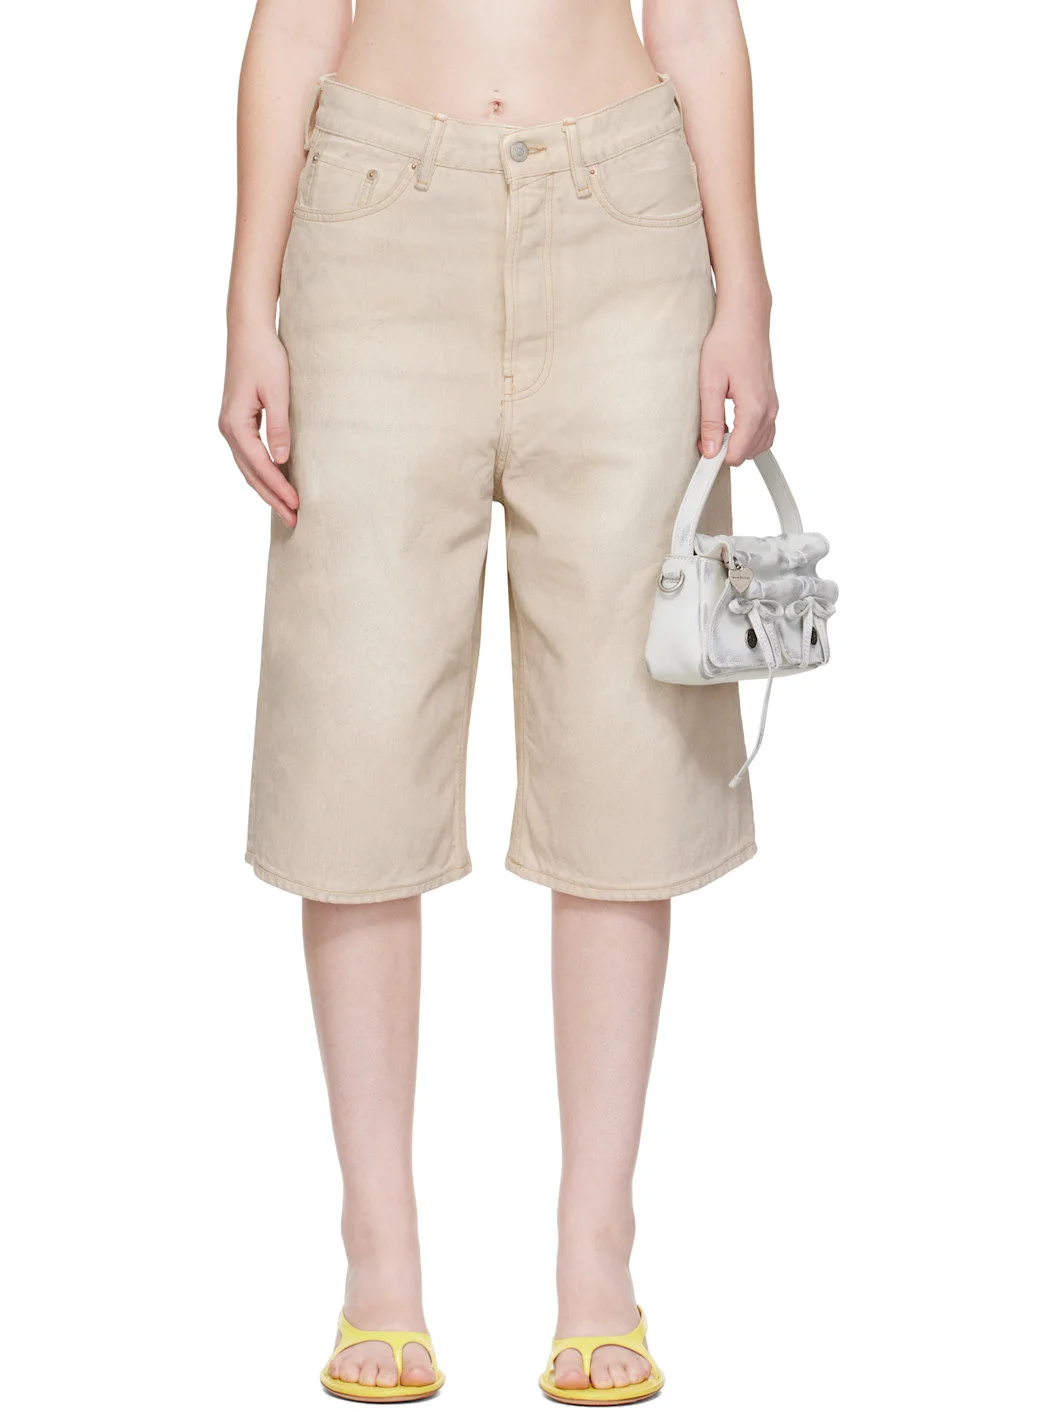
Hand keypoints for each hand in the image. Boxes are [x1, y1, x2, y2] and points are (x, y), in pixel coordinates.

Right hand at [219, 324, 298, 527]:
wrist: (248, 331)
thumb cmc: (265, 357)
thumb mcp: (277, 392)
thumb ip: (279, 427)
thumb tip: (283, 460)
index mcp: (235, 423)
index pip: (260, 465)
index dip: (279, 487)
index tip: (297, 504)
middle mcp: (227, 428)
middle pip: (250, 474)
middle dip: (272, 498)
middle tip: (294, 520)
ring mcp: (229, 426)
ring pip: (247, 468)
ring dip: (266, 489)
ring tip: (286, 509)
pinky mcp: (237, 422)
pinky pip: (248, 457)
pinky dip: (261, 474)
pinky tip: (275, 484)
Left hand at [698, 307, 778, 466]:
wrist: (746, 319)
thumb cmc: (727, 343)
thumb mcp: (710, 383)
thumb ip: (711, 420)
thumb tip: (710, 451)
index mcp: (754, 409)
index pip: (738, 453)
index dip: (717, 456)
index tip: (701, 449)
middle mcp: (769, 411)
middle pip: (749, 453)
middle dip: (727, 451)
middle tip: (706, 435)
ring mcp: (773, 406)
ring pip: (759, 445)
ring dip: (738, 444)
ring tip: (718, 429)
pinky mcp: (771, 401)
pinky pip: (764, 432)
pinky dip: (749, 435)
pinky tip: (732, 424)